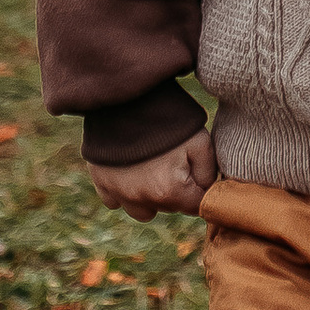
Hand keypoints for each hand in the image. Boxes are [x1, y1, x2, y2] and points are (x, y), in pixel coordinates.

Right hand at [88, 131, 218, 219]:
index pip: (195, 207)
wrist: (129, 98)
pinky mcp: (101, 183)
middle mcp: (142, 199)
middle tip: (172, 162)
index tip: (194, 170)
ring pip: (141, 212)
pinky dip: (124, 192)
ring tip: (151, 170)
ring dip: (149, 198)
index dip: (199, 188)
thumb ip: (208, 174)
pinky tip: (130, 169)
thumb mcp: (200, 141)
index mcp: (170, 192)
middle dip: (175, 192)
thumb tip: (206, 192)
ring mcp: (118, 193)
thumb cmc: (169, 119)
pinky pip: (115, 201)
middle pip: (169, 209)